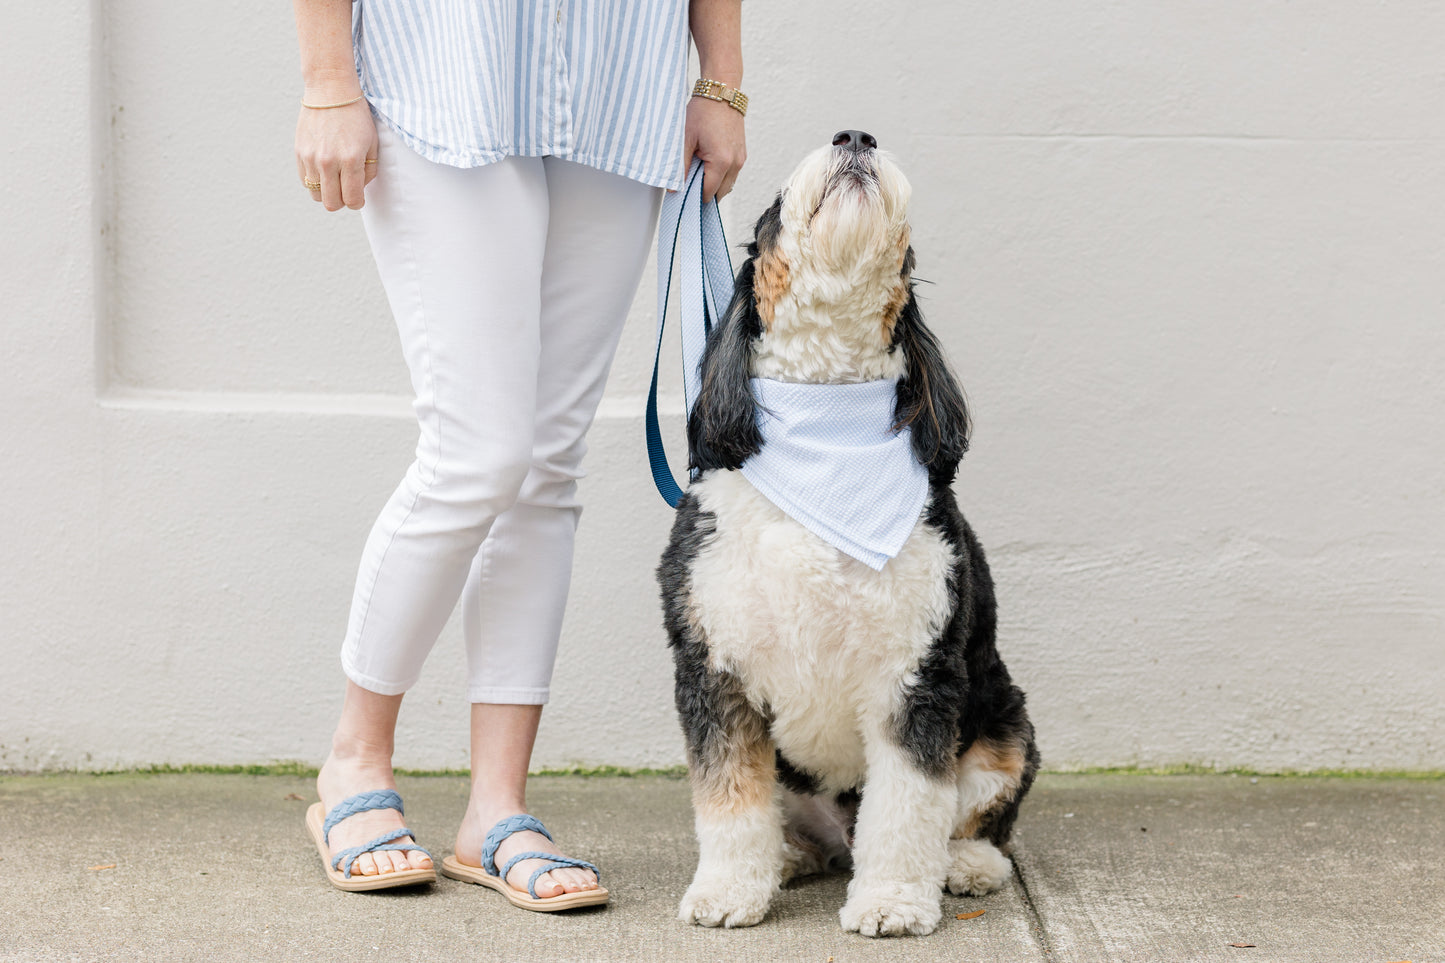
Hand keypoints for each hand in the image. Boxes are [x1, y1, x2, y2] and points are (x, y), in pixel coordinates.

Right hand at [295, 96, 377, 211]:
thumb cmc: (356, 117)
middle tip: (346, 189)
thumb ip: (369, 171)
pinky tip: (323, 168)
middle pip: (331, 203)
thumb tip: (359, 189)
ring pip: (316, 195)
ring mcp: (311, 158)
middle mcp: (328, 162)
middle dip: (341, 201)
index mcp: (350, 160)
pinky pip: (305, 180)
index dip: (357, 202)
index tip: (358, 197)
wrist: (330, 91)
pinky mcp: (299, 152)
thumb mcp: (372, 143)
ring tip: (334, 178)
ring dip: (326, 191)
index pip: (352, 200)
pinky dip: (315, 180)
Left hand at [682, 96, 745, 201]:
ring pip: (727, 185)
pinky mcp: (742, 154)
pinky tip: (707, 165)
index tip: (684, 195)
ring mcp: (741, 159)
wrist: (721, 92)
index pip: (708, 193)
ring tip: (698, 172)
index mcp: (721, 161)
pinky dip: (720, 175)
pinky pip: (731, 174)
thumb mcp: (686, 139)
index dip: (695, 197)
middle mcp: (735, 163)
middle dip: (705, 193)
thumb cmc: (704, 111)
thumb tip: (674, 187)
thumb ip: (680, 166)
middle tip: (689, 184)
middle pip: (720, 194)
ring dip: (713, 184)